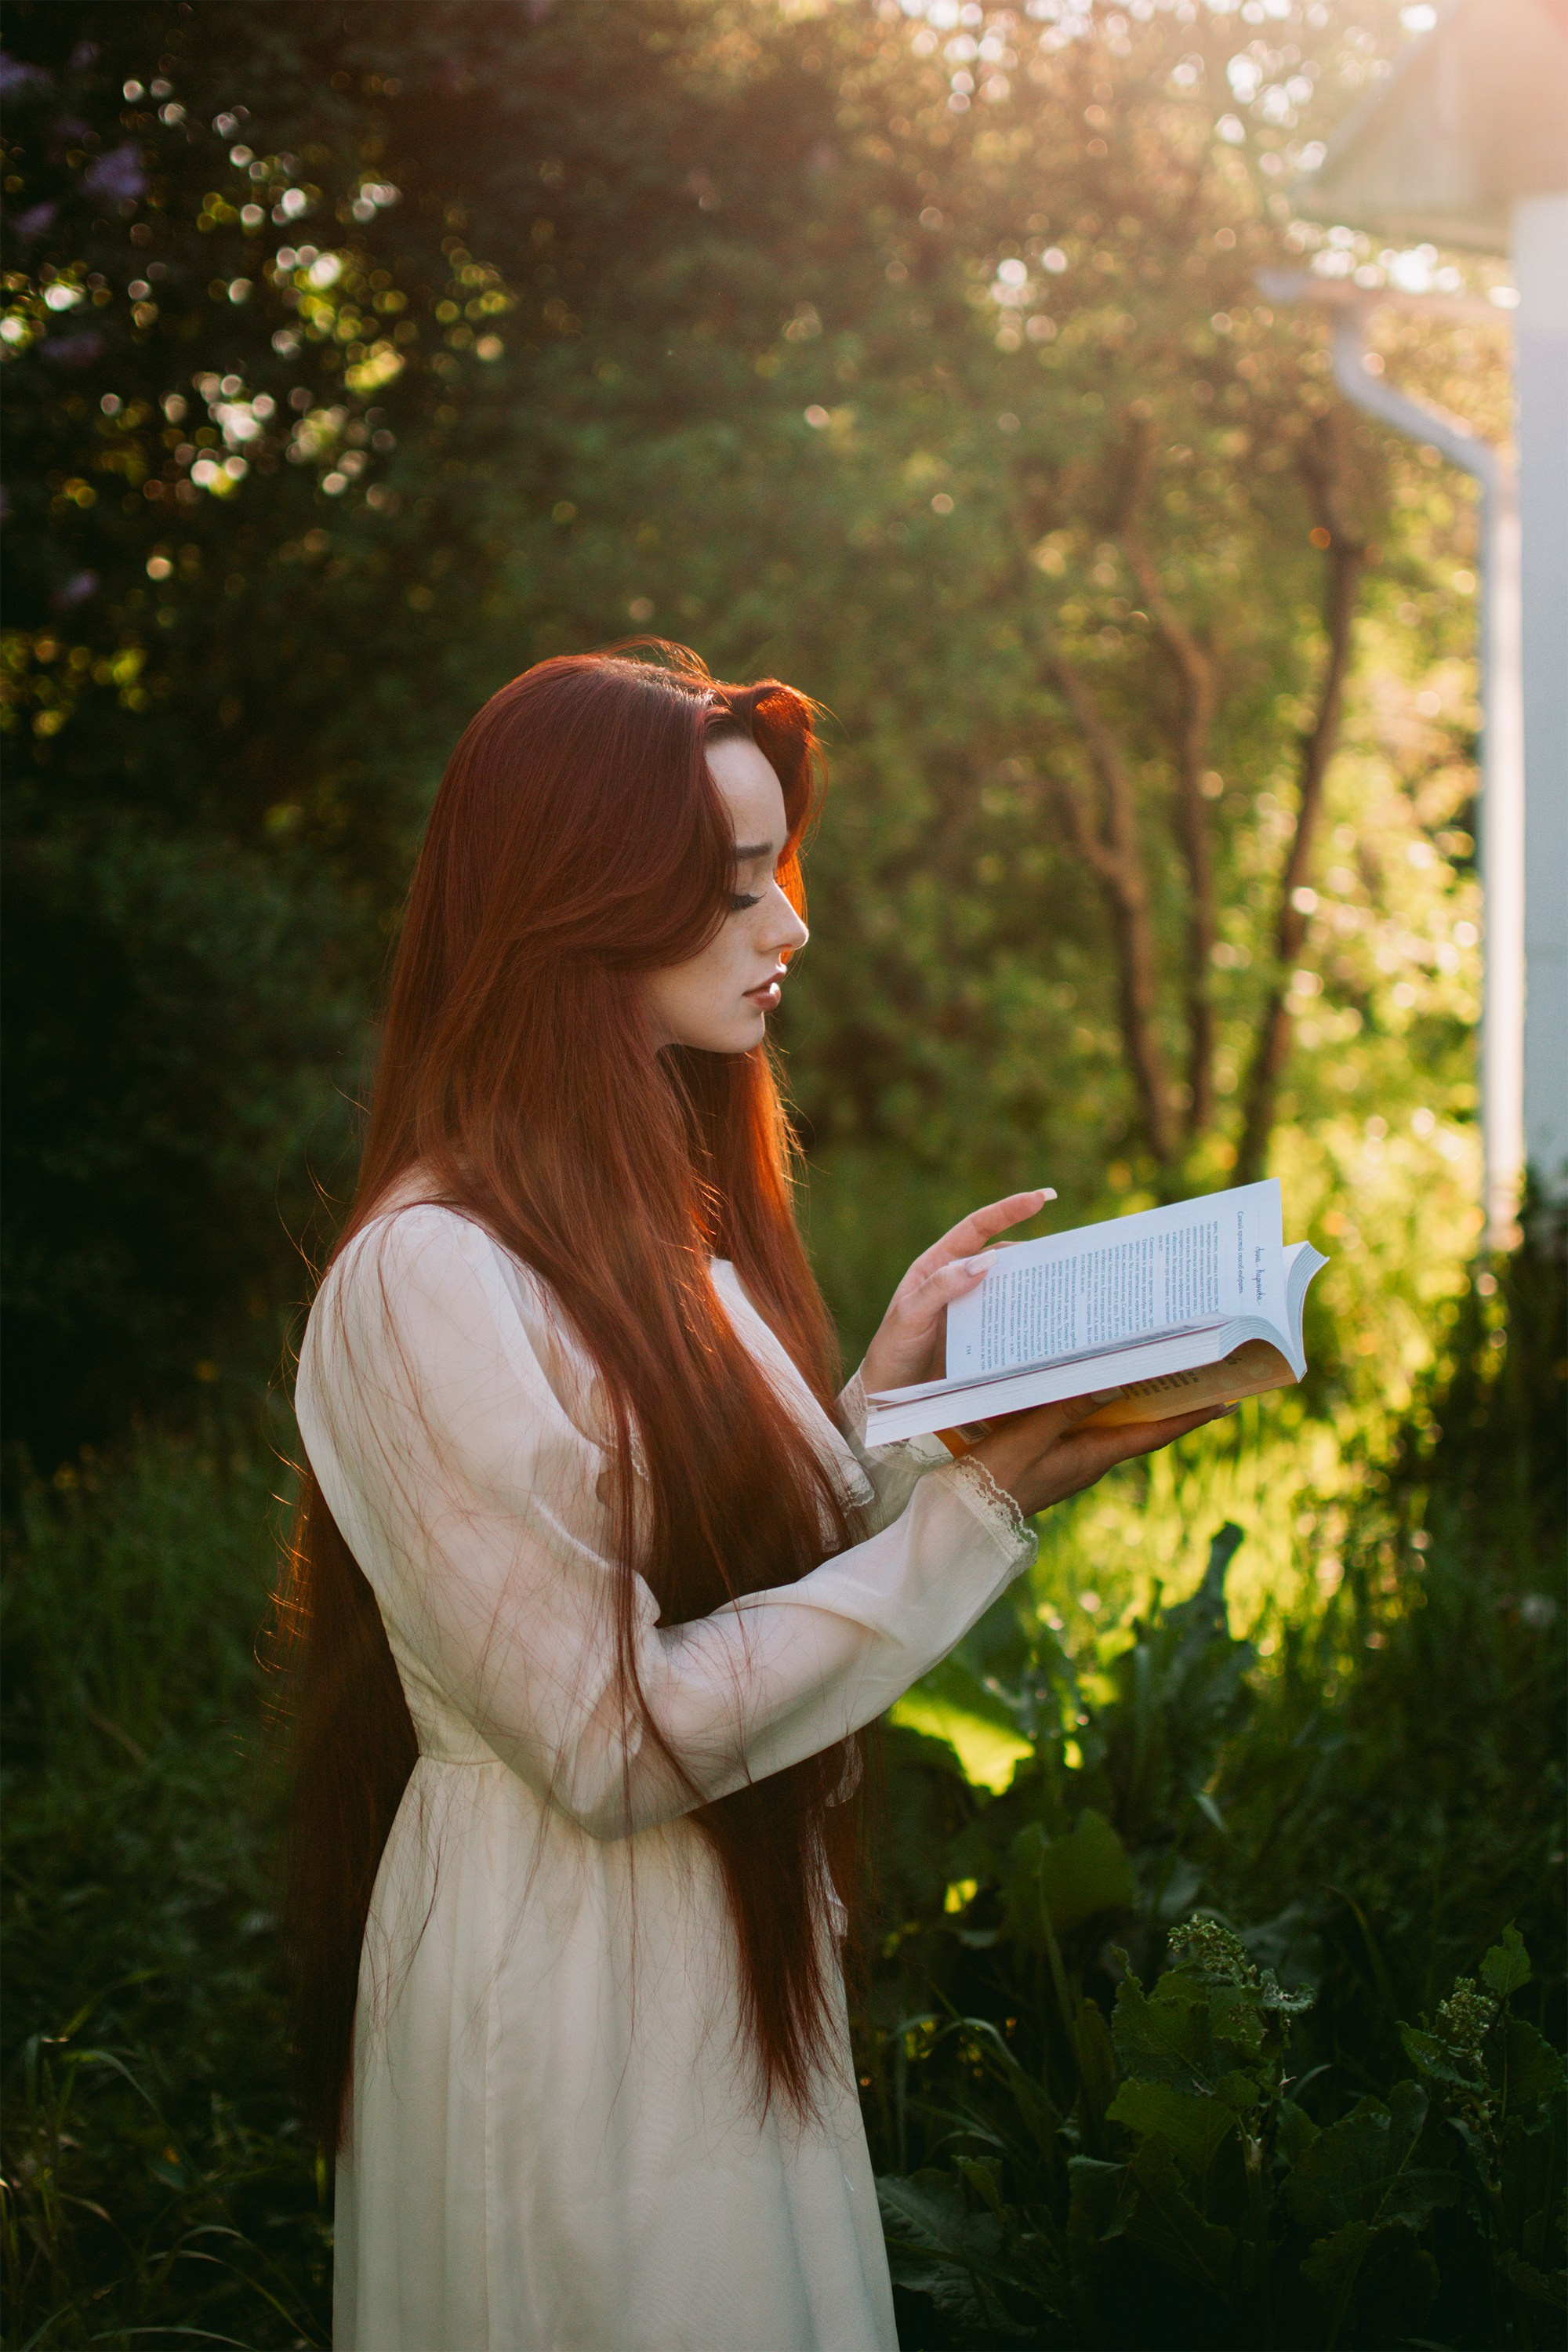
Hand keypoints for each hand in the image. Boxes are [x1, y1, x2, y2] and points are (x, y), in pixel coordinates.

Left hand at [859, 1188, 1055, 1397]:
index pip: (977, 1229)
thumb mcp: (910, 1316)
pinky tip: (1048, 1321)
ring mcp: (972, 1307)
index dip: (1009, 1210)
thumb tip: (985, 1259)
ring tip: (1066, 1285)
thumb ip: (941, 1287)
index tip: (1041, 1198)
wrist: (888, 1395)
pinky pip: (1010, 1318)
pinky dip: (1029, 1316)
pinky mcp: (982, 1335)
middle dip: (1034, 1250)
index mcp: (937, 1264)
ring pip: (1010, 1287)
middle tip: (1068, 1251)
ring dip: (1035, 1285)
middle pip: (1002, 1256)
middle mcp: (958, 1281)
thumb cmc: (892, 1350)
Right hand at [968, 1391, 1233, 1520]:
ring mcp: (1070, 1461)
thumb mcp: (1030, 1437)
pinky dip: (1095, 1404)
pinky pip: (1083, 1425)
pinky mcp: (1048, 1457)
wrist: (963, 1520)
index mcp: (1094, 1457)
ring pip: (1111, 1424)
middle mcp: (1089, 1460)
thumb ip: (1068, 1408)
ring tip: (1149, 1369)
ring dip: (1132, 1400)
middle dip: (1166, 1401)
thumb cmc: (995, 1480)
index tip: (1225, 1403)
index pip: (1153, 1435)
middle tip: (1192, 1371)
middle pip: (1139, 1426)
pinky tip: (1087, 1386)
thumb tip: (1114, 1380)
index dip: (1189, 1419)